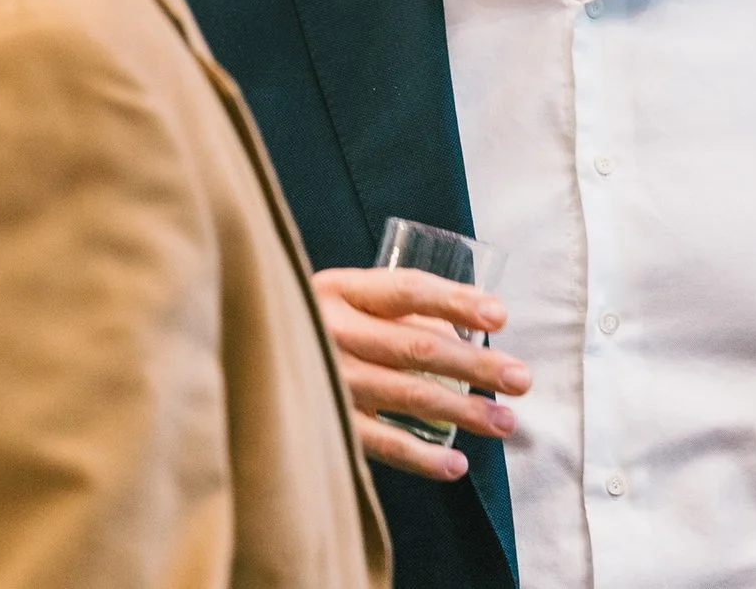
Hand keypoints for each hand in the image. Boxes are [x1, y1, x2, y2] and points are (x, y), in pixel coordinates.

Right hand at [310, 266, 532, 480]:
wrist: (236, 358)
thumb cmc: (312, 324)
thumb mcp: (344, 301)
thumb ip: (398, 315)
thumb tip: (462, 340)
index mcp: (339, 290)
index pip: (406, 291)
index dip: (455, 301)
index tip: (499, 315)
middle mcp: (331, 331)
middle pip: (416, 347)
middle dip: (475, 365)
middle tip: (520, 379)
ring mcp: (326, 379)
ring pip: (406, 394)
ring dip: (463, 411)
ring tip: (504, 422)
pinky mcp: (322, 422)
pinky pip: (378, 443)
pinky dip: (420, 457)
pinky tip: (456, 464)